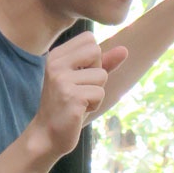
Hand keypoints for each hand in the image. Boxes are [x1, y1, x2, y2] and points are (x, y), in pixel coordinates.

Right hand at [30, 30, 127, 155]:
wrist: (48, 134)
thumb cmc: (69, 104)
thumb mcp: (85, 78)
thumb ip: (104, 63)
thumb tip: (125, 49)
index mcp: (56, 55)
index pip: (89, 39)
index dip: (94, 59)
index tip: (80, 75)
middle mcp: (55, 64)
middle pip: (96, 51)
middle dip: (97, 73)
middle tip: (81, 89)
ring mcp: (61, 80)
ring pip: (102, 76)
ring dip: (96, 92)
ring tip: (79, 101)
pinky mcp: (70, 97)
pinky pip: (100, 93)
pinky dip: (95, 104)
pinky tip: (79, 110)